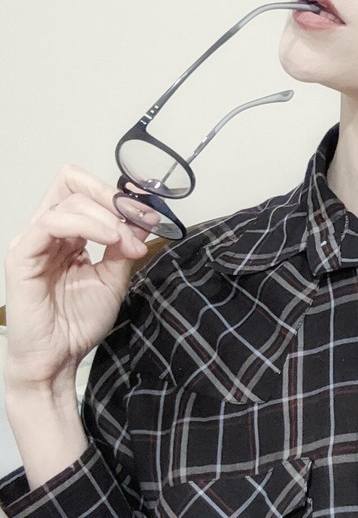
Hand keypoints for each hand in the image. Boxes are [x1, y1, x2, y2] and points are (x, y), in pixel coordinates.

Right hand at [4, 166, 149, 393]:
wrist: (59, 358)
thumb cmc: (78, 322)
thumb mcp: (114, 276)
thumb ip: (125, 245)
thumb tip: (145, 218)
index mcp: (68, 233)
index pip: (85, 191)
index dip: (119, 194)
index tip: (150, 211)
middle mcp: (48, 232)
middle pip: (72, 183)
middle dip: (112, 194)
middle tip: (140, 215)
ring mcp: (33, 241)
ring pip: (69, 201)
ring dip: (109, 217)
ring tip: (128, 243)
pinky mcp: (22, 256)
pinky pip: (52, 223)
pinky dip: (88, 225)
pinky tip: (110, 240)